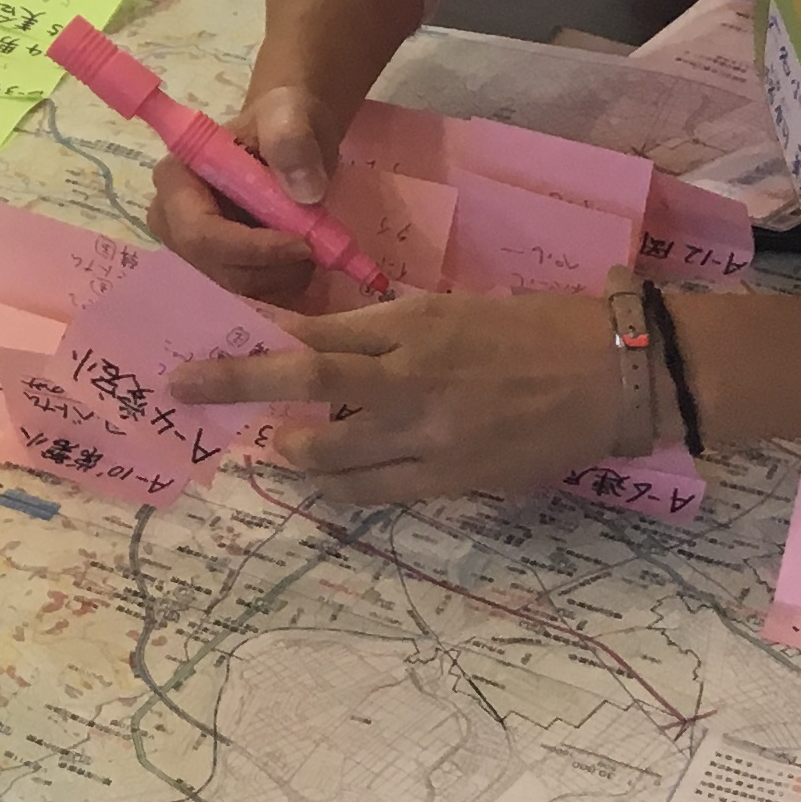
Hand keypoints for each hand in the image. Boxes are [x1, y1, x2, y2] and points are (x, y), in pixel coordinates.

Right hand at [147, 86, 346, 307]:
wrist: (291, 137)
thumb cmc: (282, 122)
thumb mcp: (289, 116)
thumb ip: (292, 140)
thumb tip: (304, 191)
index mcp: (177, 178)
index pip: (199, 232)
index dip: (251, 248)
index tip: (304, 243)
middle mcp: (173, 218)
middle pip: (213, 266)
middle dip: (270, 266)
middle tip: (316, 247)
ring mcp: (193, 246)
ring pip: (234, 284)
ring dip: (282, 276)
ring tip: (315, 245)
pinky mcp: (217, 265)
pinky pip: (248, 293)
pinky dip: (282, 283)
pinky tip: (302, 257)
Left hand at [165, 289, 635, 504]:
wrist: (613, 374)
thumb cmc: (534, 329)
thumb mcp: (451, 310)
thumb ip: (387, 331)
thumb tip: (323, 350)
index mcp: (410, 324)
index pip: (313, 332)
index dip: (254, 339)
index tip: (208, 337)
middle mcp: (408, 376)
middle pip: (302, 384)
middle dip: (236, 384)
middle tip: (186, 388)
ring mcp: (427, 433)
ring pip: (330, 452)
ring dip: (290, 450)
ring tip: (273, 447)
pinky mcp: (452, 479)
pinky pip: (374, 492)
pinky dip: (338, 487)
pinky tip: (320, 481)